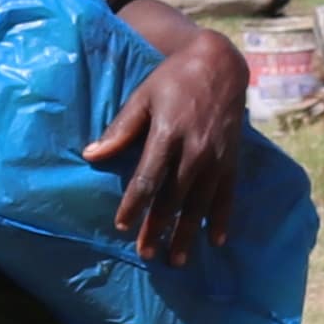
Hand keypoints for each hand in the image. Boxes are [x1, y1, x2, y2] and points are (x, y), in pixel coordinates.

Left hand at [84, 30, 248, 262]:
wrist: (220, 63)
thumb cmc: (173, 79)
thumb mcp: (143, 97)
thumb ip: (120, 129)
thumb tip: (90, 155)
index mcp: (168, 134)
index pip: (148, 177)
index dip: (135, 204)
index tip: (122, 225)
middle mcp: (195, 150)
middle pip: (174, 197)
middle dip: (159, 227)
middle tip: (146, 253)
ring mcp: (216, 157)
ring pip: (200, 203)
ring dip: (188, 233)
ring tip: (177, 259)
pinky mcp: (232, 160)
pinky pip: (227, 195)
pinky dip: (222, 219)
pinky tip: (216, 241)